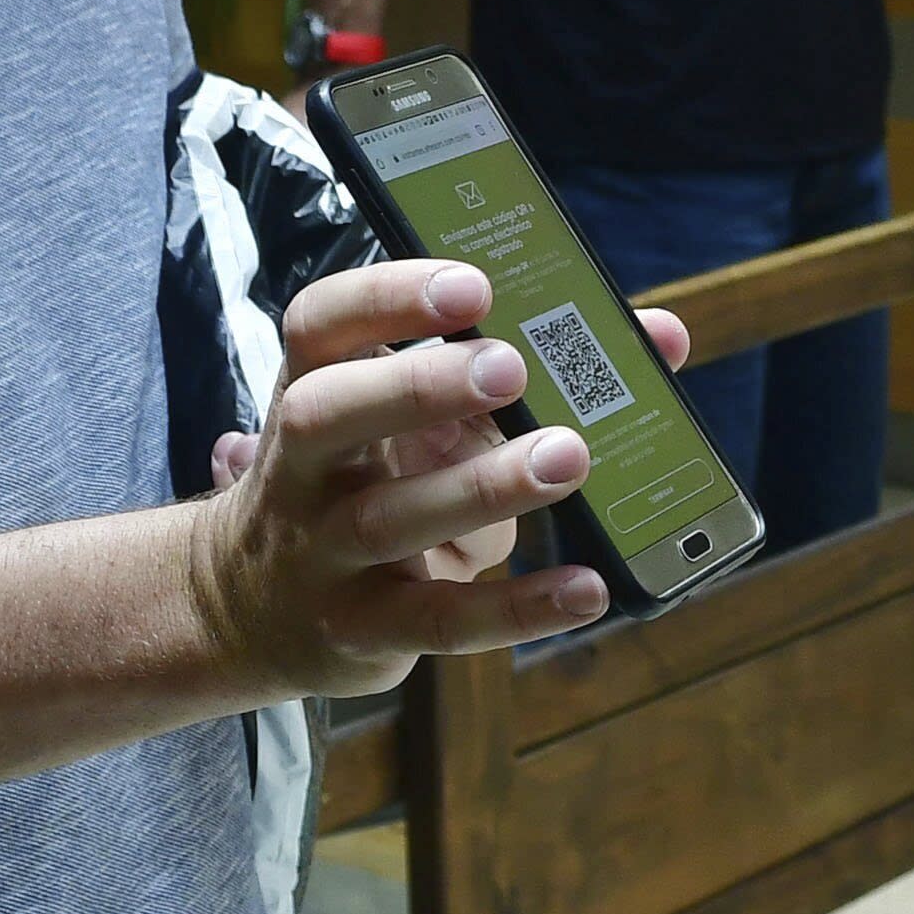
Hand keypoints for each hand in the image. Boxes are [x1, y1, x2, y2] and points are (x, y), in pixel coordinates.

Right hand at [187, 255, 681, 691]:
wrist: (253, 608)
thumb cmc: (369, 479)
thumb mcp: (420, 416)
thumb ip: (528, 372)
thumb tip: (660, 339)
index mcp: (315, 386)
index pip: (321, 323)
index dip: (386, 297)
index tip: (471, 285)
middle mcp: (302, 466)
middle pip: (327, 414)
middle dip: (419, 385)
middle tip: (511, 367)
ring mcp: (322, 551)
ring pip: (390, 519)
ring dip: (483, 488)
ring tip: (569, 459)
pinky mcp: (358, 628)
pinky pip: (437, 622)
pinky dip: (516, 607)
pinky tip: (586, 587)